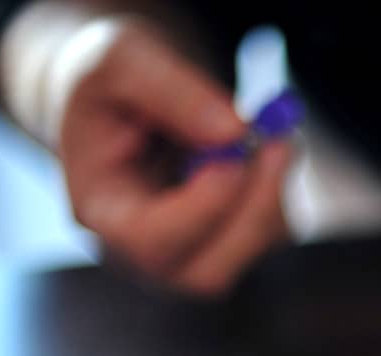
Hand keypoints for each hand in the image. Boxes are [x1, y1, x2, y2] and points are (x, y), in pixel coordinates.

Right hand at [53, 18, 291, 294]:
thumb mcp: (122, 58)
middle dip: (253, 209)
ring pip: (251, 250)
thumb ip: (169, 91)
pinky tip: (265, 146)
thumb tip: (235, 132)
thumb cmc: (112, 82)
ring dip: (274, 189)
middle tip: (278, 142)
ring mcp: (189, 251)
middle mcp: (142, 251)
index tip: (234, 151)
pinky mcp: (227, 240)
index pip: (151, 242)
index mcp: (99, 211)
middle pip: (208, 272)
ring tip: (268, 130)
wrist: (123, 96)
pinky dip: (280, 187)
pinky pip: (273, 230)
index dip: (203, 207)